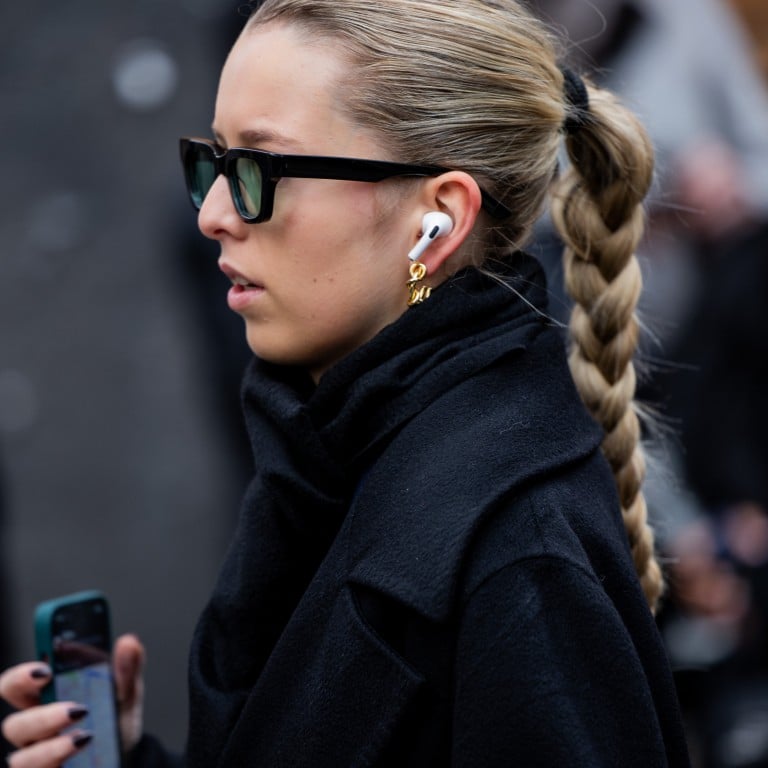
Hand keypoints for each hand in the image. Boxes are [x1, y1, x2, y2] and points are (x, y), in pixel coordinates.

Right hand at [0, 634, 145, 766]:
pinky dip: (57, 761)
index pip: (16, 685)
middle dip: (39, 717)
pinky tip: (81, 748)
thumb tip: (129, 643)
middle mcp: (35, 728)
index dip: (20, 677)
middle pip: (12, 724)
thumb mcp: (125, 690)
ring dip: (51, 748)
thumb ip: (126, 667)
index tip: (45, 670)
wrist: (125, 751)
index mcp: (46, 697)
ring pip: (21, 757)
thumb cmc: (114, 717)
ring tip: (83, 736)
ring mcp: (38, 755)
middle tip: (73, 709)